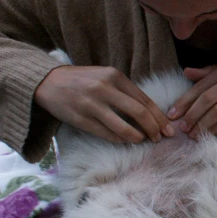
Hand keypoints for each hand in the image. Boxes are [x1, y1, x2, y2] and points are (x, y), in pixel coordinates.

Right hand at [34, 66, 173, 143]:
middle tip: (160, 138)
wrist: (48, 81)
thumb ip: (126, 91)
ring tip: (144, 140)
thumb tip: (151, 113)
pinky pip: (106, 133)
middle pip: (139, 113)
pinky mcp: (80, 118)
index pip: (144, 100)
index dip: (159, 117)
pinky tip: (126, 141)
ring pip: (123, 126)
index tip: (168, 129)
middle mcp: (104, 88)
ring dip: (138, 137)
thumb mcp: (106, 77)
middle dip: (154, 128)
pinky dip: (119, 139)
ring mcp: (91, 104)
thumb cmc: (83, 81)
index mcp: (115, 76)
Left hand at [168, 58, 216, 137]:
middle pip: (208, 98)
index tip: (173, 113)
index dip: (185, 100)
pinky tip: (210, 133)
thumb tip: (186, 72)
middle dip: (192, 114)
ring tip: (193, 134)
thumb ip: (210, 72)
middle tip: (182, 127)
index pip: (202, 85)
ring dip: (203, 124)